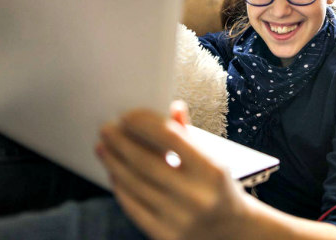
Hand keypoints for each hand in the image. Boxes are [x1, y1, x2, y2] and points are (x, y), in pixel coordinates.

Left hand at [96, 102, 248, 239]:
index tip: (128, 115)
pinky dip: (120, 187)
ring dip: (114, 162)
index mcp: (211, 171)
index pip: (170, 138)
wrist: (231, 231)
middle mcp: (195, 196)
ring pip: (134, 184)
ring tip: (104, 147)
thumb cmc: (219, 189)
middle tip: (107, 128)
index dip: (144, 123)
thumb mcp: (214, 161)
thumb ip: (190, 136)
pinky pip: (133, 207)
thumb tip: (173, 109)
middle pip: (145, 162)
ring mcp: (178, 218)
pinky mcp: (164, 235)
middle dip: (120, 142)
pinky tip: (114, 172)